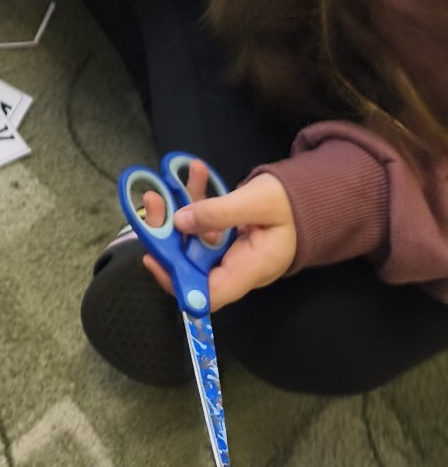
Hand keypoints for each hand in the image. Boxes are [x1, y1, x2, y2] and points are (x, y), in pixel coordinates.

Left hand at [142, 167, 296, 311]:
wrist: (313, 198)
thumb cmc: (293, 204)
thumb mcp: (259, 202)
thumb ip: (221, 212)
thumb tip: (180, 221)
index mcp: (250, 269)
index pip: (210, 293)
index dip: (178, 282)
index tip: (153, 258)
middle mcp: (236, 266)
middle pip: (192, 264)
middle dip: (167, 234)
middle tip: (153, 201)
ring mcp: (229, 252)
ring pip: (192, 239)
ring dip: (177, 210)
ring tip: (169, 180)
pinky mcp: (226, 236)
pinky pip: (203, 222)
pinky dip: (195, 199)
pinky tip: (194, 172)